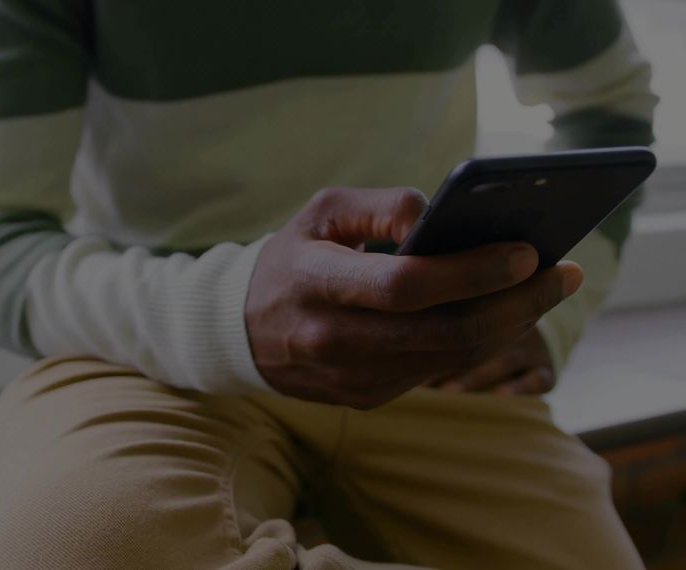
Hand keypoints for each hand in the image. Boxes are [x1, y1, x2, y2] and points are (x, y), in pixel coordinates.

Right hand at [245, 187, 582, 408]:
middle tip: (561, 274)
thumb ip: (381, 206)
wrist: (243, 329)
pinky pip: (435, 370)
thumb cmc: (293, 258)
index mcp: (314, 283)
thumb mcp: (321, 212)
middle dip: (514, 304)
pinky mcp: (365, 398)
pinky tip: (502, 313)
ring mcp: (349, 377)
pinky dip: (477, 341)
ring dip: (508, 324)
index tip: (525, 252)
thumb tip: (442, 218)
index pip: (404, 286)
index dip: (471, 273)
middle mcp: (331, 339)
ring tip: (545, 289)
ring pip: (449, 358)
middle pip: (443, 332)